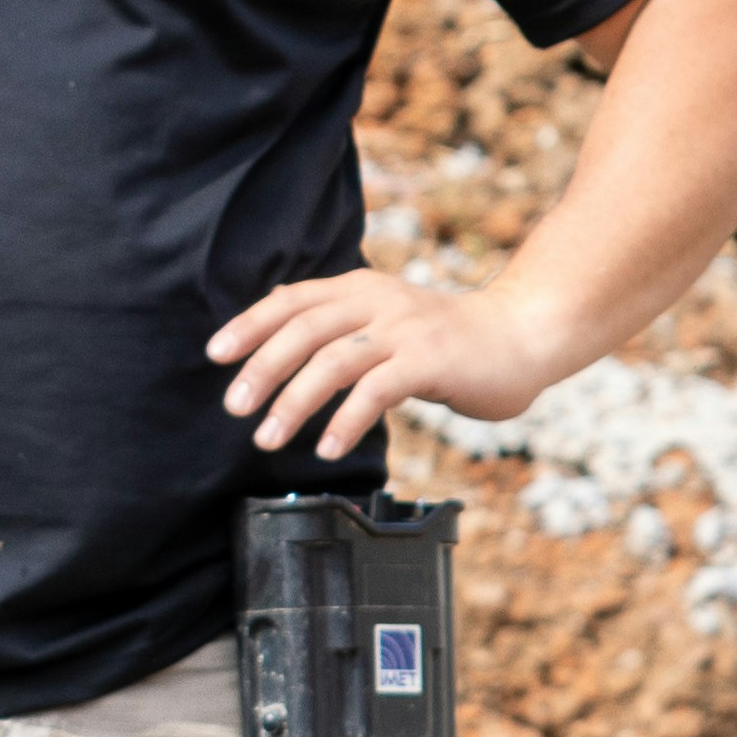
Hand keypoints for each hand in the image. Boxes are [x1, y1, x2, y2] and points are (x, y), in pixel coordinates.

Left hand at [207, 267, 572, 465]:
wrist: (521, 336)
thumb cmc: (447, 340)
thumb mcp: (387, 320)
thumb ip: (340, 324)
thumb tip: (278, 329)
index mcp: (360, 288)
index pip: (292, 300)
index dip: (250, 324)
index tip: (216, 355)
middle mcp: (378, 301)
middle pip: (303, 330)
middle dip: (262, 369)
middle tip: (235, 408)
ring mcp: (405, 329)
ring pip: (333, 361)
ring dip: (293, 402)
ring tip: (268, 437)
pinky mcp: (430, 360)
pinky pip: (376, 391)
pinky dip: (345, 421)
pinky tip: (326, 448)